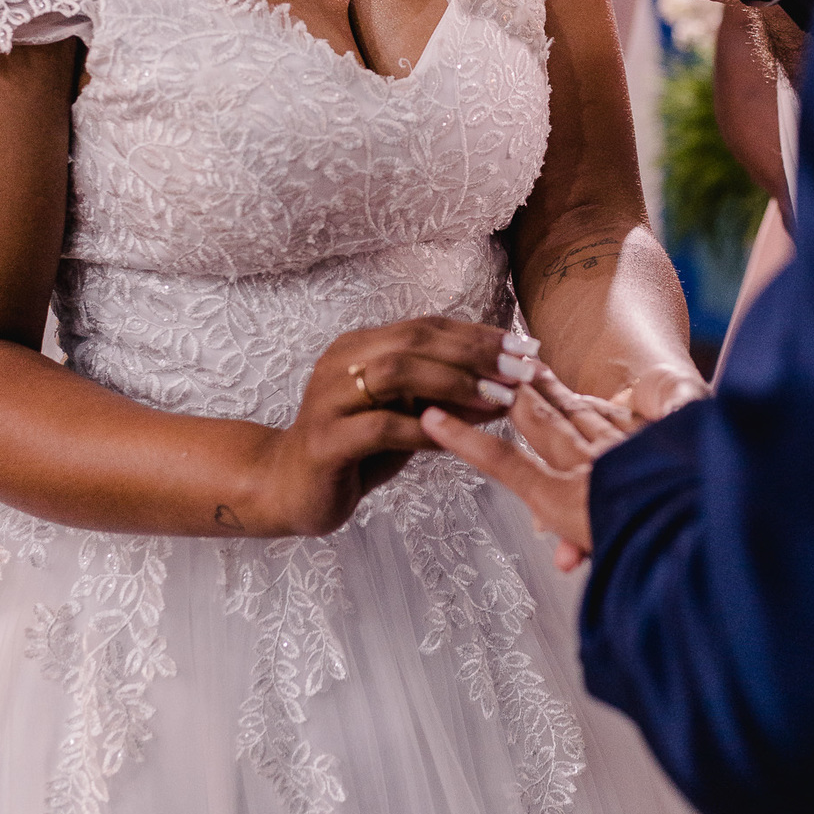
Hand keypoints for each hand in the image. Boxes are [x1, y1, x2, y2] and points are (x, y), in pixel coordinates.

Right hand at [244, 319, 537, 536]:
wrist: (288, 488)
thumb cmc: (356, 451)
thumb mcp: (406, 417)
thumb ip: (445, 399)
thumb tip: (505, 387)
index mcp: (361, 346)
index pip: (428, 326)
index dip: (479, 334)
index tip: (525, 347)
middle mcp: (342, 360)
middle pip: (416, 340)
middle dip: (476, 354)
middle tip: (521, 372)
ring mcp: (328, 398)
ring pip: (398, 373)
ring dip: (456, 385)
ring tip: (498, 401)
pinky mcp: (324, 440)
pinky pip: (380, 426)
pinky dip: (423, 430)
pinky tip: (455, 439)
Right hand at [420, 364, 639, 565]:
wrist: (712, 534)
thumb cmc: (659, 559)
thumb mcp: (607, 559)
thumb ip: (582, 547)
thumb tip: (567, 555)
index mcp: (568, 503)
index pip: (505, 463)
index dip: (466, 440)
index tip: (434, 418)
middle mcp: (589, 468)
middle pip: (539, 423)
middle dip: (511, 396)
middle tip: (488, 373)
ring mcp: (624, 448)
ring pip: (578, 412)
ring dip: (551, 390)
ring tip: (530, 369)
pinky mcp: (658, 437)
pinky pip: (624, 416)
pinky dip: (604, 406)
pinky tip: (593, 395)